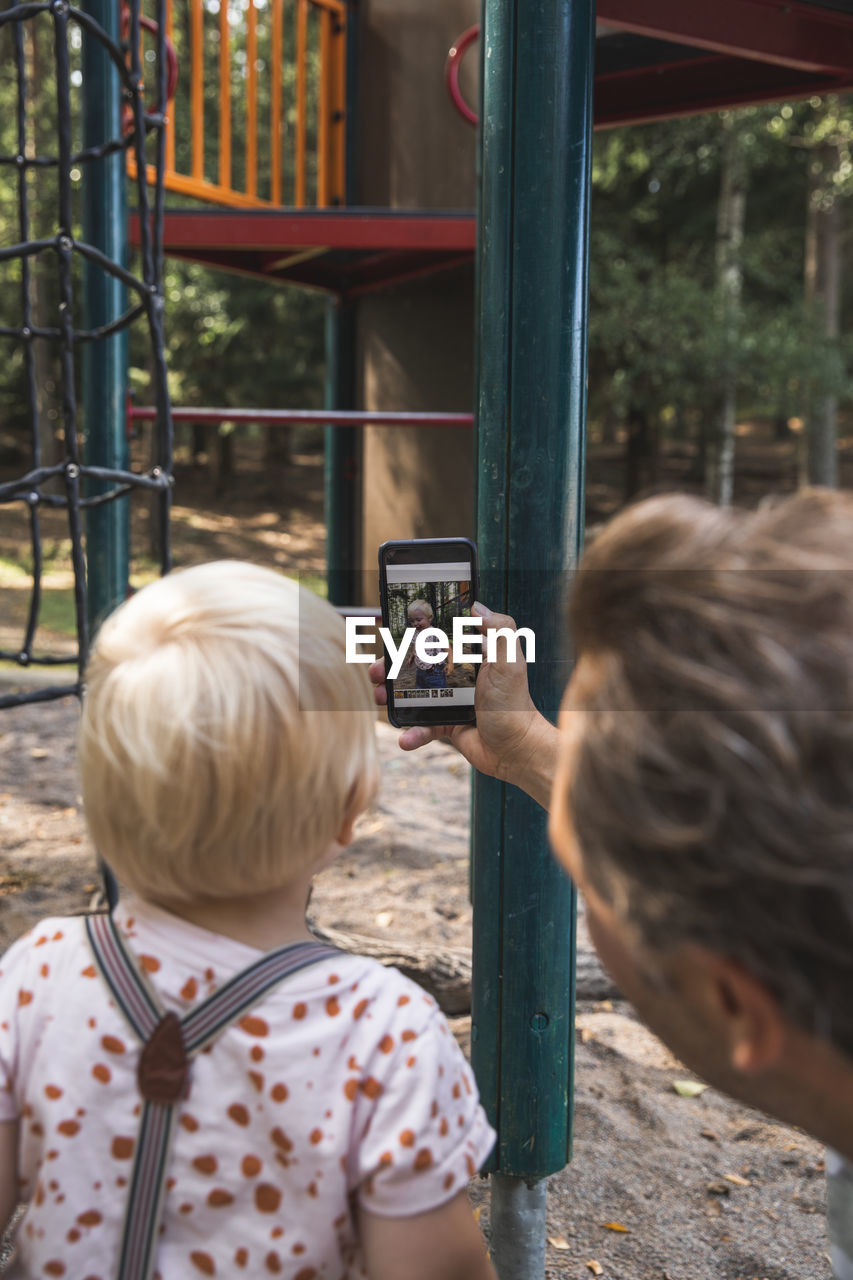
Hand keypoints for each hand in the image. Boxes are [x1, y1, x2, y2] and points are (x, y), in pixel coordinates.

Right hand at [369, 603, 559, 807]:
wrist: (516, 752)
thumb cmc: (515, 706)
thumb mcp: (510, 663)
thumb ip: (499, 631)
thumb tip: (477, 607)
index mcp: (474, 657)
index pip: (441, 637)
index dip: (417, 634)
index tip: (394, 633)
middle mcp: (460, 675)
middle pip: (420, 664)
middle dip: (394, 667)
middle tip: (377, 670)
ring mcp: (451, 700)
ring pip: (414, 694)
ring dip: (393, 696)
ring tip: (380, 698)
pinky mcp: (447, 724)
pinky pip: (423, 726)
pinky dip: (412, 732)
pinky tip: (405, 737)